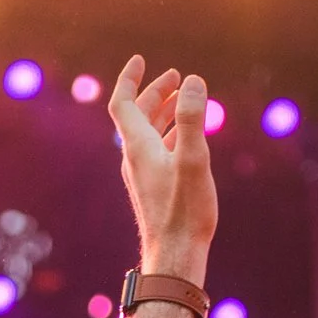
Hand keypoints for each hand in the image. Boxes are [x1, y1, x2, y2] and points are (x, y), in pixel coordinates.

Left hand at [108, 59, 216, 282]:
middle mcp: (135, 159)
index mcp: (139, 148)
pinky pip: (157, 151)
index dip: (130, 79)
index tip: (141, 60)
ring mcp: (143, 175)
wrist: (175, 257)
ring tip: (185, 100)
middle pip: (137, 116)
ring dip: (164, 112)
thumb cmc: (185, 212)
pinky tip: (187, 139)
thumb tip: (193, 81)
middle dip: (155, 92)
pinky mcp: (154, 189)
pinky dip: (170, 134)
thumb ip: (192, 119)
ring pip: (149, 134)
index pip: (124, 104)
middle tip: (177, 77)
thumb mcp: (193, 159)